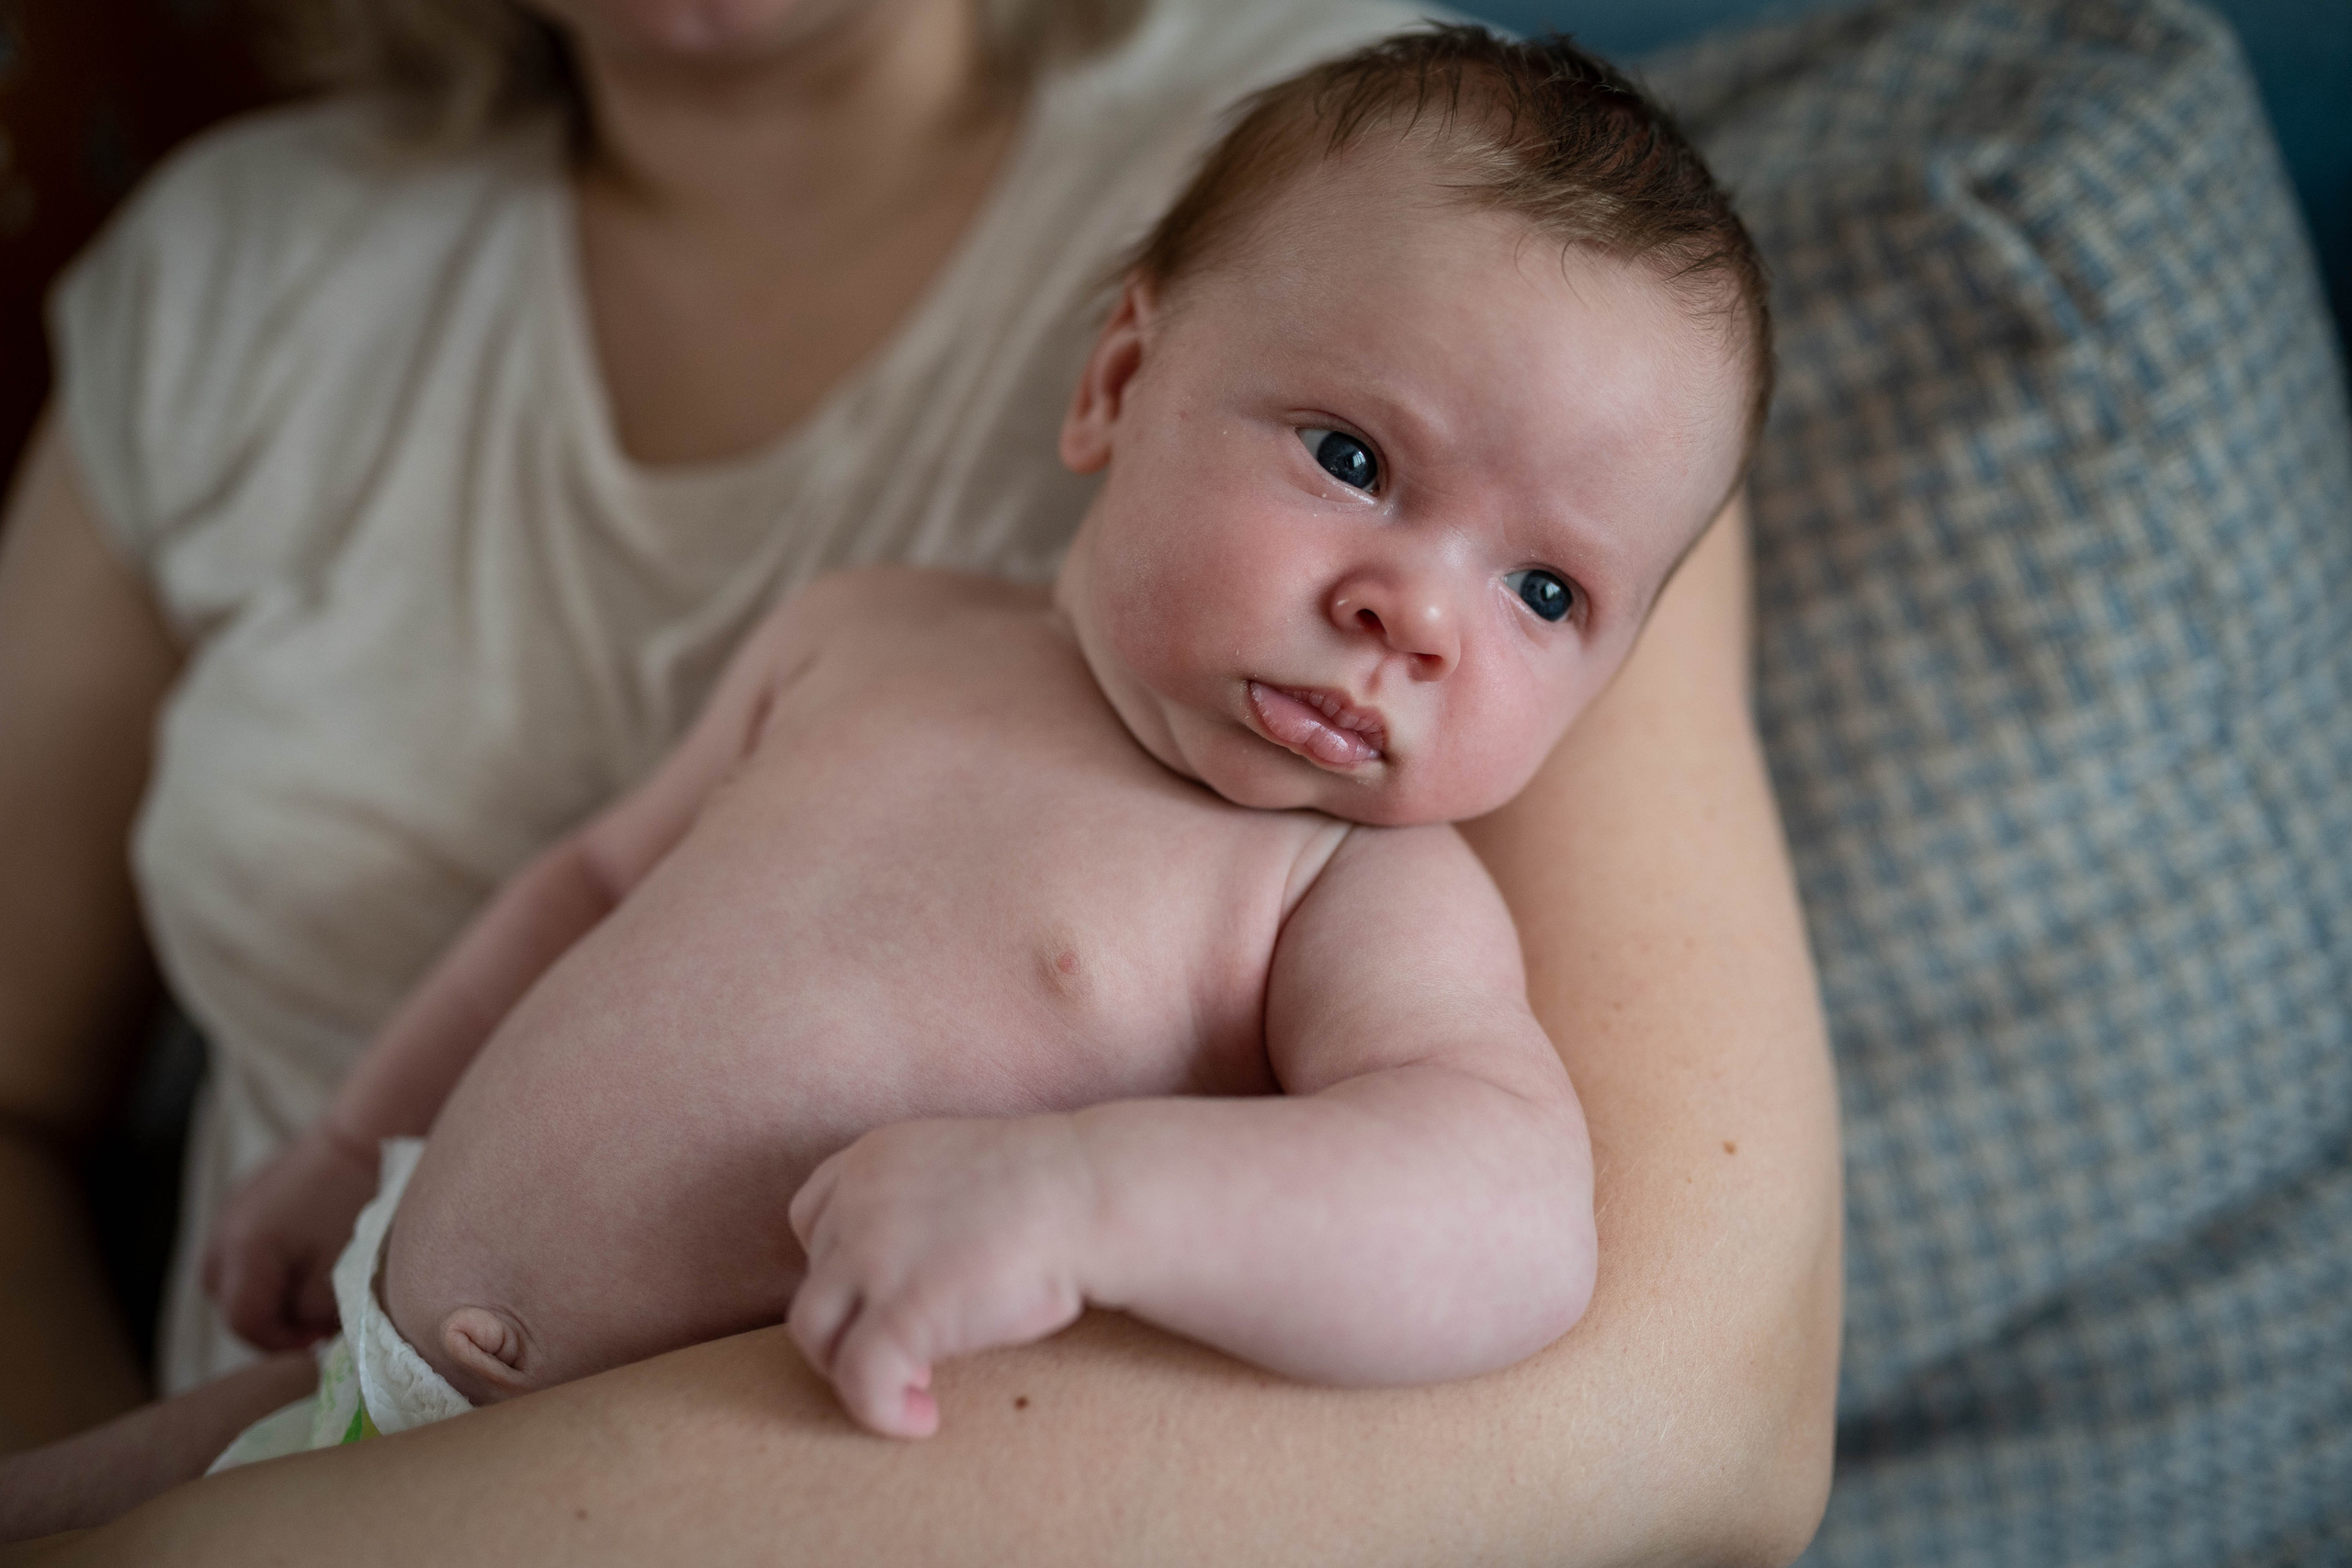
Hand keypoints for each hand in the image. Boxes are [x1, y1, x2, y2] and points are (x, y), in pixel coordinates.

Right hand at [201, 1121, 380, 1350]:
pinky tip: (304, 1257)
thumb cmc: (356, 1201)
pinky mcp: (246, 1196)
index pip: (243, 1322)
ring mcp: (230, 1210)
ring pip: (229, 1275)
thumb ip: (312, 1312)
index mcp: (244, 1253)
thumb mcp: (340, 1270)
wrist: (362, 1134)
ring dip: (263, 1292)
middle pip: (228, 1301)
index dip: (280, 1341)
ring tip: (308, 1290)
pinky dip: (264, 1264)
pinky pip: (240, 1246)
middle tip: (312, 1321)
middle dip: (268, 1319)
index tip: (318, 1339)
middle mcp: (225, 1233)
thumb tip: (304, 1330)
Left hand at [787, 1116, 1097, 1437]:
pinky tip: (922, 1418)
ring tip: (911, 1388)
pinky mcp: (899, 1312)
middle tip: (907, 1350)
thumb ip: (915, 1205)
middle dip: (853, 1321)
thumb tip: (908, 1270)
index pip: (811, 1218)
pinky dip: (881, 1410)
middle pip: (816, 1279)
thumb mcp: (959, 1169)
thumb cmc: (1051, 1188)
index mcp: (873, 1158)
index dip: (840, 1267)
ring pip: (816, 1332)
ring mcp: (870, 1256)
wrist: (1091, 1195)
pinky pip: (860, 1378)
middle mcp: (857, 1202)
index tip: (880, 1295)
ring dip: (854, 1369)